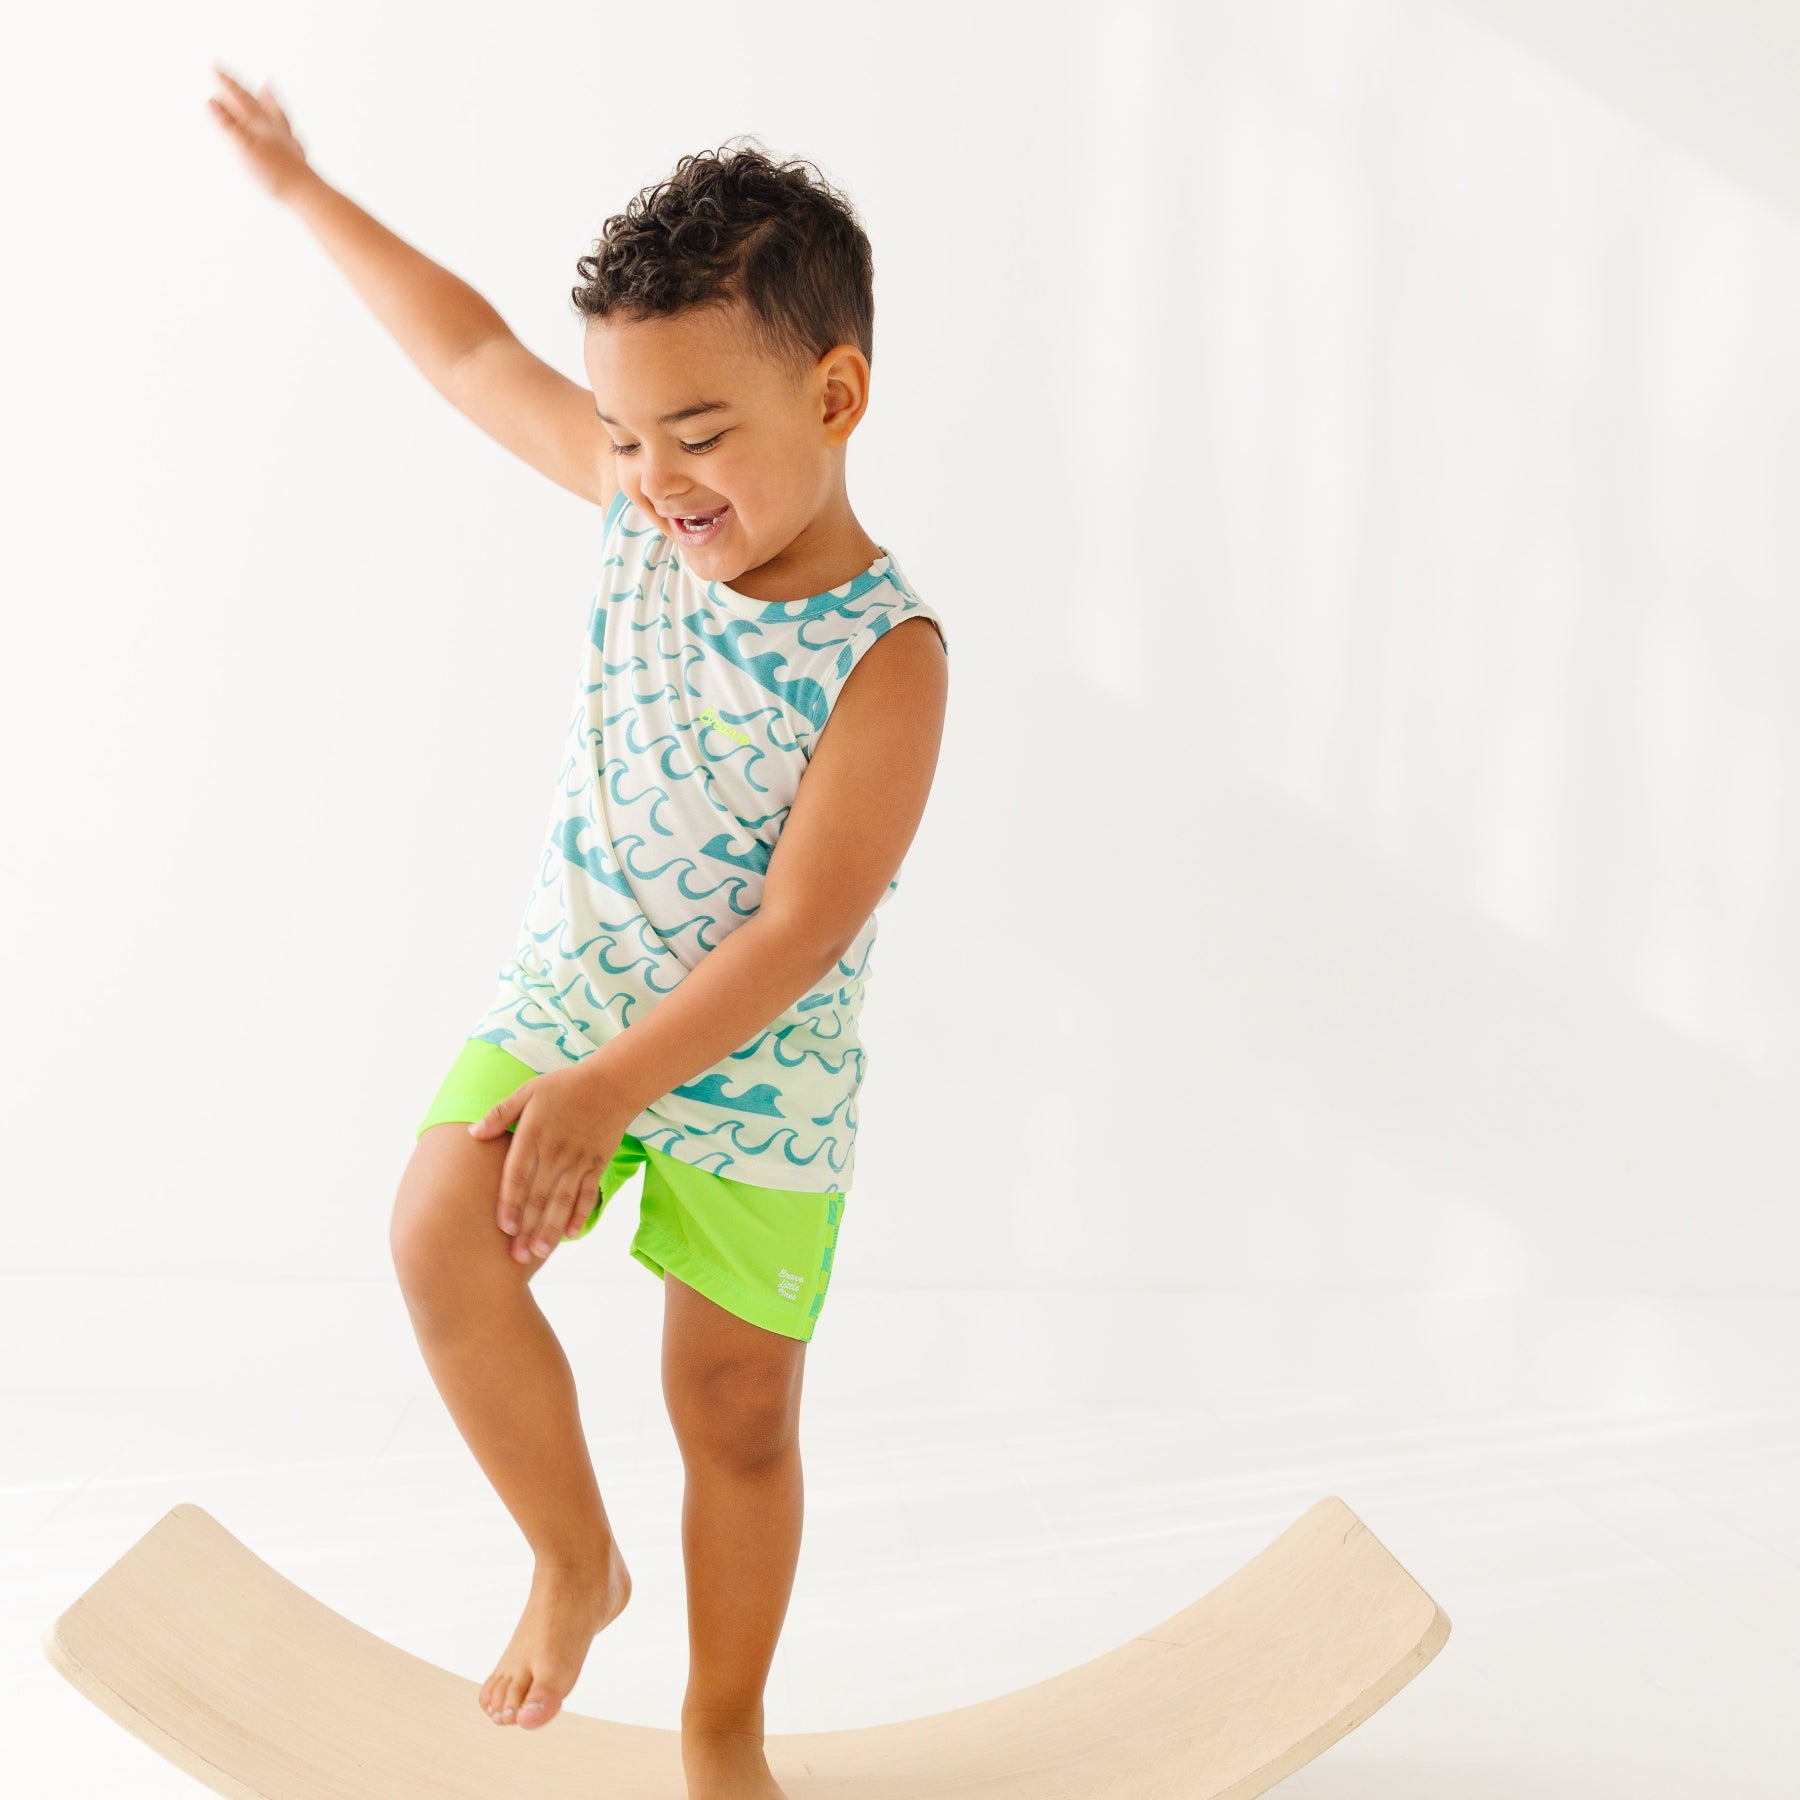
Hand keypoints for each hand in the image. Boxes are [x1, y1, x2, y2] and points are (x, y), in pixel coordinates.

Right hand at [206, 62, 310, 200]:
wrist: (306, 192)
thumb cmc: (275, 172)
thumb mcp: (244, 148)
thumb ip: (228, 125)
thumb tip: (211, 102)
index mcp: (260, 123)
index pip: (240, 97)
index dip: (226, 83)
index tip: (214, 68)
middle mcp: (275, 127)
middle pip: (255, 102)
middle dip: (240, 88)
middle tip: (228, 75)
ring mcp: (287, 141)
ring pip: (276, 114)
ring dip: (269, 99)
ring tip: (267, 87)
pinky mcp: (296, 157)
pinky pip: (290, 134)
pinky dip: (286, 126)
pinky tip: (291, 132)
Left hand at [468, 1063, 632, 1263]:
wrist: (612, 1083)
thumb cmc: (565, 1086)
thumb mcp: (528, 1092)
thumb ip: (500, 1114)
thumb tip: (473, 1133)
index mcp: (534, 1135)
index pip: (518, 1176)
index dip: (511, 1203)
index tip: (504, 1228)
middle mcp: (555, 1152)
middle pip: (539, 1195)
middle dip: (528, 1227)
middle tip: (517, 1256)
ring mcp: (578, 1160)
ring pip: (562, 1200)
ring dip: (551, 1227)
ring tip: (540, 1252)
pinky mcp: (597, 1164)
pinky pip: (587, 1194)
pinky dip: (579, 1214)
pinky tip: (570, 1234)